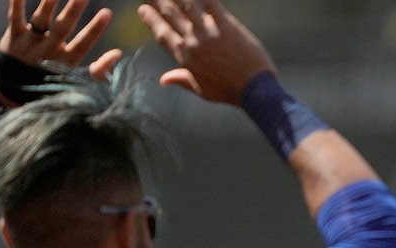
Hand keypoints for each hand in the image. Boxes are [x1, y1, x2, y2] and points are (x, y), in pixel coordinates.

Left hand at [0, 0, 120, 105]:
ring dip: (49, 4)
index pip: (82, 45)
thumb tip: (118, 53)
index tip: (107, 13)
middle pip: (62, 28)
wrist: (11, 93)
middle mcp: (47, 53)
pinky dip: (16, 3)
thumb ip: (99, 71)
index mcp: (65, 64)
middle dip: (73, 10)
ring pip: (41, 21)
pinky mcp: (12, 38)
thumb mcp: (76, 83)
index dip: (94, 30)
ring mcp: (28, 45)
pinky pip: (14, 17)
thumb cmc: (51, 84)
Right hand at [138, 0, 275, 104]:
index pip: (162, 34)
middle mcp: (193, 43)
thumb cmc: (228, 91)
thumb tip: (163, 80)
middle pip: (171, 16)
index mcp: (186, 58)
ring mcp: (209, 34)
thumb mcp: (201, 90)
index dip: (151, 20)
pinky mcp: (227, 27)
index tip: (143, 9)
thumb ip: (181, 80)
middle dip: (159, 1)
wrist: (253, 90)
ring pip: (187, 6)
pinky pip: (212, 4)